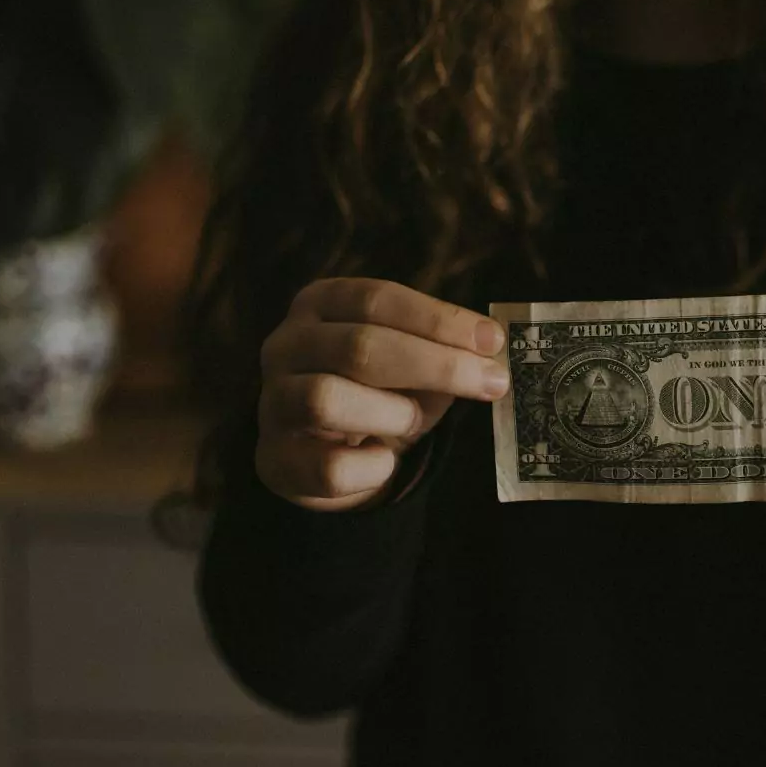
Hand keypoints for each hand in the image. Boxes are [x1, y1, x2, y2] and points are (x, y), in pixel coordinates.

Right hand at [255, 278, 508, 511]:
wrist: (327, 457)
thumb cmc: (377, 393)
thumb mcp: (412, 363)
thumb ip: (443, 352)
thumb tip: (489, 353)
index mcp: (321, 304)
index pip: (377, 298)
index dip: (438, 319)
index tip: (492, 340)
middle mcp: (286, 345)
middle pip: (359, 346)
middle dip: (436, 365)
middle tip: (492, 382)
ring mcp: (273, 401)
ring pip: (327, 399)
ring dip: (392, 412)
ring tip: (414, 420)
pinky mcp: (275, 459)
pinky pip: (329, 467)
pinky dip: (373, 468)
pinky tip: (386, 460)